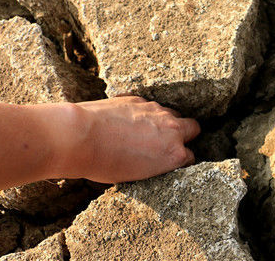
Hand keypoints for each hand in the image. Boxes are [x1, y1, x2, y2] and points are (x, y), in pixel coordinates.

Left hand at [54, 96, 199, 183]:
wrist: (81, 137)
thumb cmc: (104, 163)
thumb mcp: (136, 175)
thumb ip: (155, 164)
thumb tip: (154, 159)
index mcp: (174, 154)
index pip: (191, 156)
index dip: (182, 160)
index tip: (172, 162)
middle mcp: (171, 129)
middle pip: (192, 128)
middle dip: (185, 134)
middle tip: (170, 142)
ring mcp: (156, 111)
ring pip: (172, 113)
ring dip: (165, 121)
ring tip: (146, 132)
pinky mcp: (140, 99)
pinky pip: (150, 106)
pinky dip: (144, 113)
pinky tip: (128, 121)